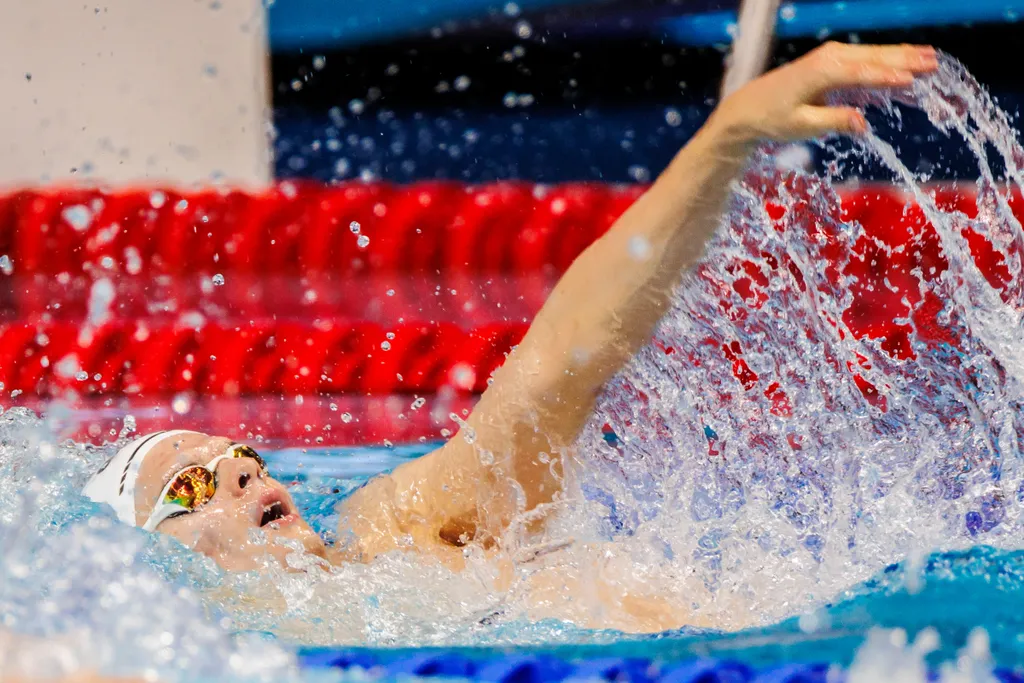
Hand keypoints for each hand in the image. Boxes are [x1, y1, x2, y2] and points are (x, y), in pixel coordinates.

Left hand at [710, 42, 938, 144]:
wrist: (748, 108)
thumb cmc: (772, 119)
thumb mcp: (801, 126)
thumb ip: (834, 121)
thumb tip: (862, 122)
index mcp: (824, 71)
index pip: (864, 73)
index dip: (890, 77)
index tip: (914, 80)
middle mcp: (830, 58)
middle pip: (875, 58)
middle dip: (907, 61)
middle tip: (936, 65)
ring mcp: (831, 57)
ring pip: (873, 55)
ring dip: (902, 57)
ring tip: (930, 59)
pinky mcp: (831, 63)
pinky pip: (865, 62)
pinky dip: (886, 64)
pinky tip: (905, 68)